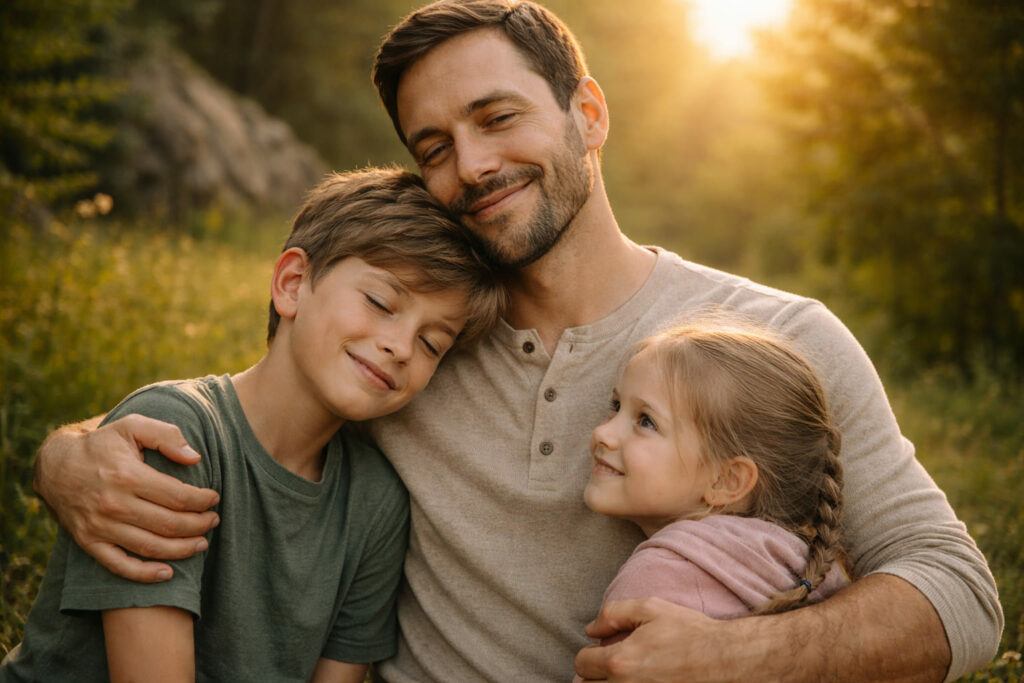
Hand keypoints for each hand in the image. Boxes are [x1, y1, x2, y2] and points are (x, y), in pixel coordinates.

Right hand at [34, 414, 220, 581]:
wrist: (55, 465)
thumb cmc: (102, 444)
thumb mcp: (132, 426)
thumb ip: (166, 435)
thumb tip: (195, 458)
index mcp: (128, 475)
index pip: (177, 496)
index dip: (202, 500)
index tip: (214, 498)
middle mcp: (114, 504)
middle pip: (169, 524)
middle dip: (199, 525)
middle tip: (213, 520)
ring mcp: (100, 527)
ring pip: (150, 547)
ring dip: (182, 550)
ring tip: (202, 543)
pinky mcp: (88, 542)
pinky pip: (119, 566)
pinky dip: (144, 575)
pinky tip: (168, 573)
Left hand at [574, 598, 738, 682]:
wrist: (724, 659)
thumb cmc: (689, 632)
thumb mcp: (650, 609)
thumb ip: (613, 614)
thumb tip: (591, 630)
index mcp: (619, 662)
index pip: (582, 664)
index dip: (588, 654)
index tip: (601, 651)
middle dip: (594, 674)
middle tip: (612, 665)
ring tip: (624, 674)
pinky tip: (637, 681)